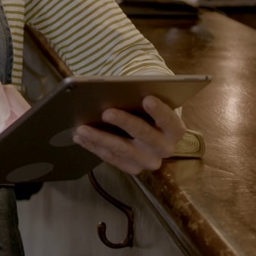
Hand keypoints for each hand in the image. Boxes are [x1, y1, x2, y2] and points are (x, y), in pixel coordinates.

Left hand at [72, 95, 186, 174]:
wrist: (149, 130)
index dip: (159, 110)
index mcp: (175, 130)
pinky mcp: (132, 168)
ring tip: (82, 128)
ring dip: (100, 138)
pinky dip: (94, 146)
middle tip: (106, 112)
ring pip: (123, 149)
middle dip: (124, 122)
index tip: (147, 98)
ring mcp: (149, 161)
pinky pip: (111, 158)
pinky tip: (80, 136)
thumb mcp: (151, 99)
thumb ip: (143, 94)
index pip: (169, 120)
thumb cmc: (147, 109)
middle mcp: (165, 148)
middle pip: (144, 134)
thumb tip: (124, 87)